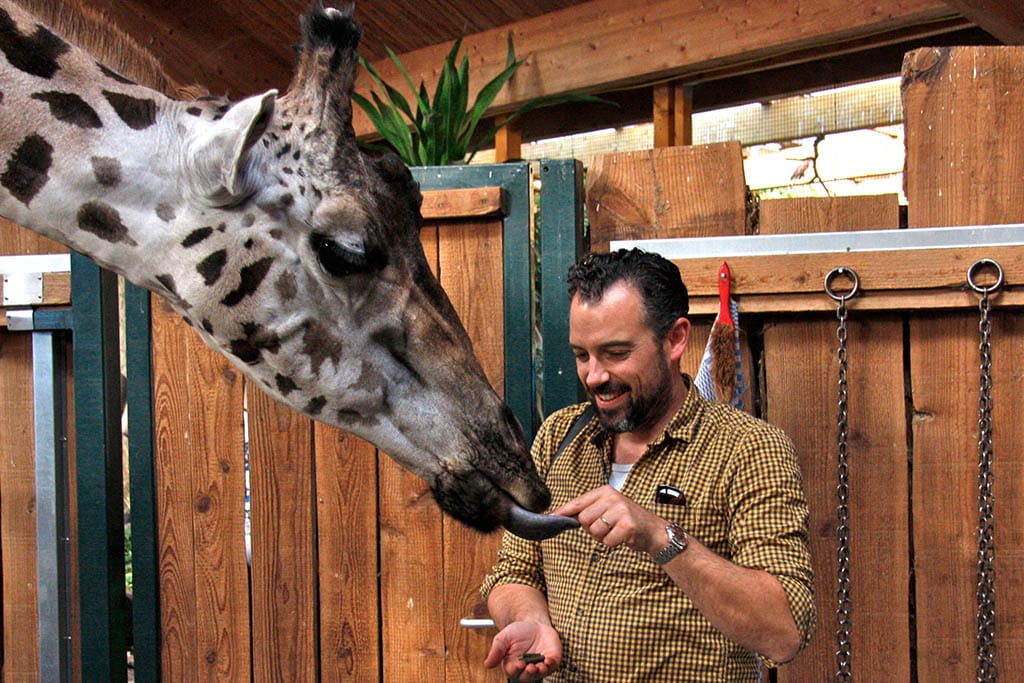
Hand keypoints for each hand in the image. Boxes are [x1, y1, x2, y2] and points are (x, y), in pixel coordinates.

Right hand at [484, 620, 561, 680]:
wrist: (534, 622)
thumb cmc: (518, 631)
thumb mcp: (504, 638)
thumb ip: (497, 650)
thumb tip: (487, 664)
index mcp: (513, 664)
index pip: (513, 672)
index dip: (516, 669)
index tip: (519, 663)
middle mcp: (526, 668)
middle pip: (526, 677)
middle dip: (529, 673)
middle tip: (531, 667)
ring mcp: (540, 665)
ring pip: (539, 674)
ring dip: (540, 672)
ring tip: (540, 665)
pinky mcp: (552, 660)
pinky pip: (552, 666)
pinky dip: (551, 665)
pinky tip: (548, 660)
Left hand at [552, 485, 666, 555]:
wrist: (654, 530)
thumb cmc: (627, 521)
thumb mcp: (609, 509)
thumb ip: (589, 510)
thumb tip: (562, 516)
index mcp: (605, 491)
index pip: (578, 502)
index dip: (563, 511)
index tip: (550, 516)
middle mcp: (612, 497)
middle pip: (584, 520)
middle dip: (592, 528)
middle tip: (608, 527)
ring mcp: (620, 510)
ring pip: (594, 531)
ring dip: (603, 537)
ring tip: (615, 531)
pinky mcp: (627, 525)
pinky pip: (607, 541)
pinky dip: (612, 543)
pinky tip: (623, 537)